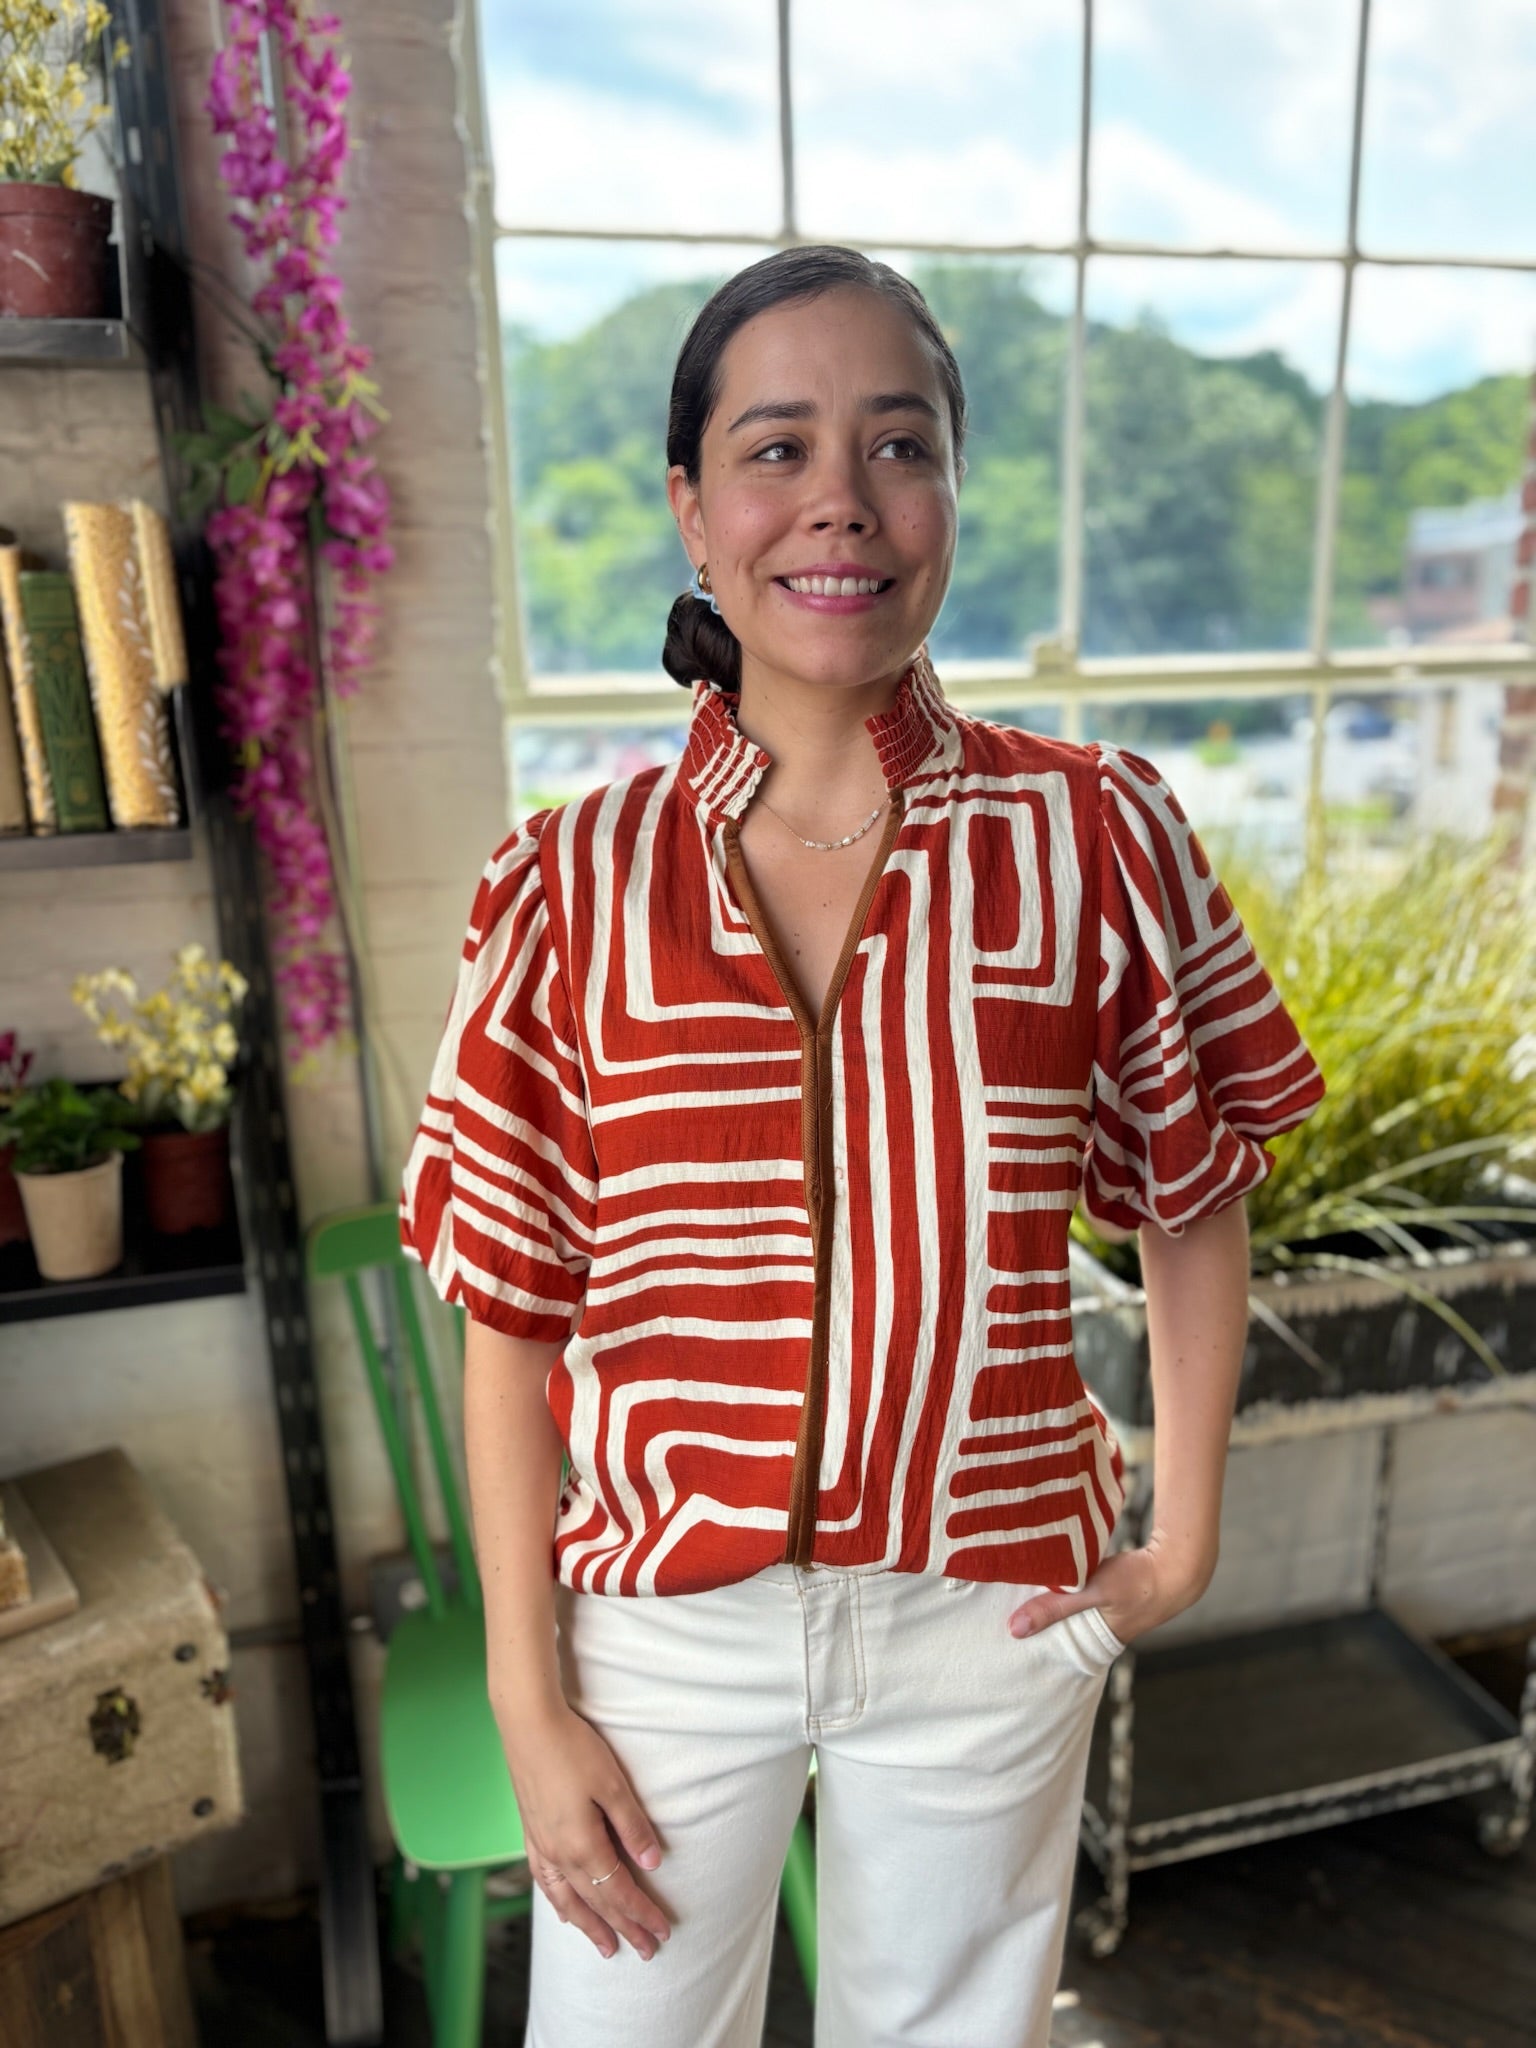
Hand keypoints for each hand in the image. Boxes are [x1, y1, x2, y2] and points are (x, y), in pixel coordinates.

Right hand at [497, 1698, 672, 1959]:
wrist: (528, 1724)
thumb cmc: (573, 1748)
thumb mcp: (613, 1785)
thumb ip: (632, 1827)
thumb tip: (652, 1864)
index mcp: (582, 1845)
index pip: (619, 1892)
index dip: (642, 1914)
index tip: (662, 1932)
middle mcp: (559, 1854)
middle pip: (596, 1903)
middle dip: (622, 1929)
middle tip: (645, 1951)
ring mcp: (541, 1845)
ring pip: (567, 1900)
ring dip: (588, 1926)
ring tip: (604, 1948)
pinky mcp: (531, 1832)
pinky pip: (546, 1883)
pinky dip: (558, 1903)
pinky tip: (563, 1910)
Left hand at [1005, 1537, 1213, 1649]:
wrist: (1180, 1564)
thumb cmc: (1138, 1584)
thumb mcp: (1091, 1592)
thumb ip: (1055, 1607)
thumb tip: (1014, 1629)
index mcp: (1098, 1642)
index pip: (1058, 1648)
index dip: (1036, 1642)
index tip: (1008, 1635)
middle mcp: (1104, 1630)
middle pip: (1064, 1627)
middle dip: (1042, 1619)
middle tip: (1007, 1610)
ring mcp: (1112, 1610)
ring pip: (1075, 1606)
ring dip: (1058, 1597)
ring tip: (1024, 1589)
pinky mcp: (1116, 1589)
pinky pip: (1085, 1588)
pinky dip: (1071, 1581)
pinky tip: (1056, 1570)